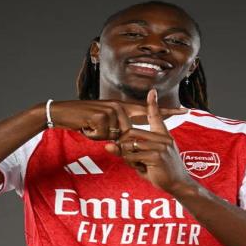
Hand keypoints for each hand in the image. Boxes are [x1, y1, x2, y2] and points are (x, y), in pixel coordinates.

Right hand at [49, 99, 187, 140]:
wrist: (61, 112)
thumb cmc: (82, 120)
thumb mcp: (103, 125)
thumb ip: (118, 129)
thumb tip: (127, 139)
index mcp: (122, 107)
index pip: (147, 110)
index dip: (165, 110)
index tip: (184, 110)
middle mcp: (119, 106)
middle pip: (129, 130)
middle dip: (118, 136)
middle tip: (102, 130)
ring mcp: (111, 110)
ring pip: (115, 135)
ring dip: (100, 136)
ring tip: (89, 128)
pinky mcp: (101, 115)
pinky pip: (102, 135)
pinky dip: (93, 134)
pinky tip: (85, 126)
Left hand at [104, 88, 196, 192]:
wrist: (178, 184)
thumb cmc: (162, 172)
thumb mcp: (145, 160)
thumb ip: (129, 152)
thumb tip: (108, 146)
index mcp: (163, 136)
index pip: (156, 116)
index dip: (153, 104)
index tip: (152, 91)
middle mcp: (162, 138)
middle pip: (131, 133)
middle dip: (124, 147)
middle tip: (132, 159)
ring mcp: (160, 146)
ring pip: (130, 146)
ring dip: (129, 158)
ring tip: (140, 165)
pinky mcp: (157, 155)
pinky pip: (133, 157)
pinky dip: (133, 164)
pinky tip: (144, 169)